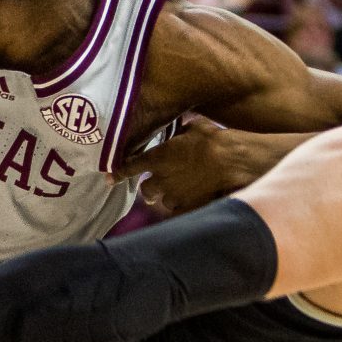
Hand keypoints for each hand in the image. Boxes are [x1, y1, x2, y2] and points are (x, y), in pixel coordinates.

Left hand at [119, 116, 266, 213]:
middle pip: (147, 191)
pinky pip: (179, 214)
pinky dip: (183, 210)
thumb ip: (182, 131)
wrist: (231, 161)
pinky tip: (192, 205)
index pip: (129, 168)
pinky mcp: (188, 209)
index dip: (119, 174)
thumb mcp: (195, 127)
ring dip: (170, 198)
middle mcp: (160, 180)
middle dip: (151, 190)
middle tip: (157, 188)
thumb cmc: (214, 140)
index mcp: (157, 158)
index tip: (110, 179)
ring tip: (184, 193)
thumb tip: (183, 128)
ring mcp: (173, 196)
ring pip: (165, 202)